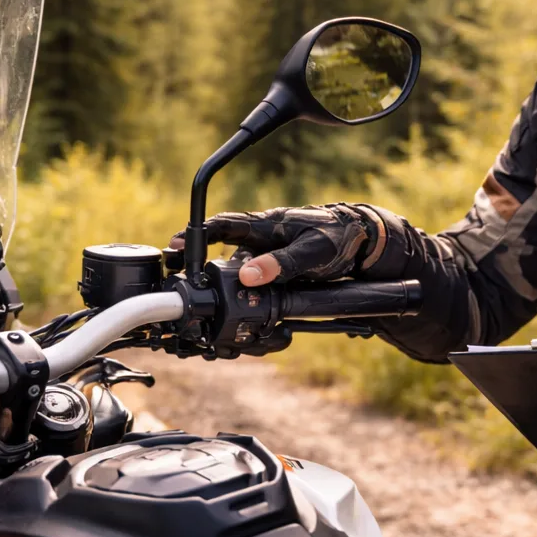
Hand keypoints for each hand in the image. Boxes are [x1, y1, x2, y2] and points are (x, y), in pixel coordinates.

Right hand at [169, 204, 384, 286]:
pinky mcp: (274, 269)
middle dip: (202, 265)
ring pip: (238, 270)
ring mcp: (266, 254)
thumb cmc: (337, 240)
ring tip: (223, 305)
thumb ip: (281, 263)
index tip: (174, 246)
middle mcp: (262, 238)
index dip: (197, 234)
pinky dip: (247, 294)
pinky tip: (249, 311)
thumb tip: (248, 276)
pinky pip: (253, 280)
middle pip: (223, 251)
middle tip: (184, 281)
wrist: (362, 244)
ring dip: (229, 286)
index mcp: (267, 226)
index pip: (223, 225)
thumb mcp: (312, 253)